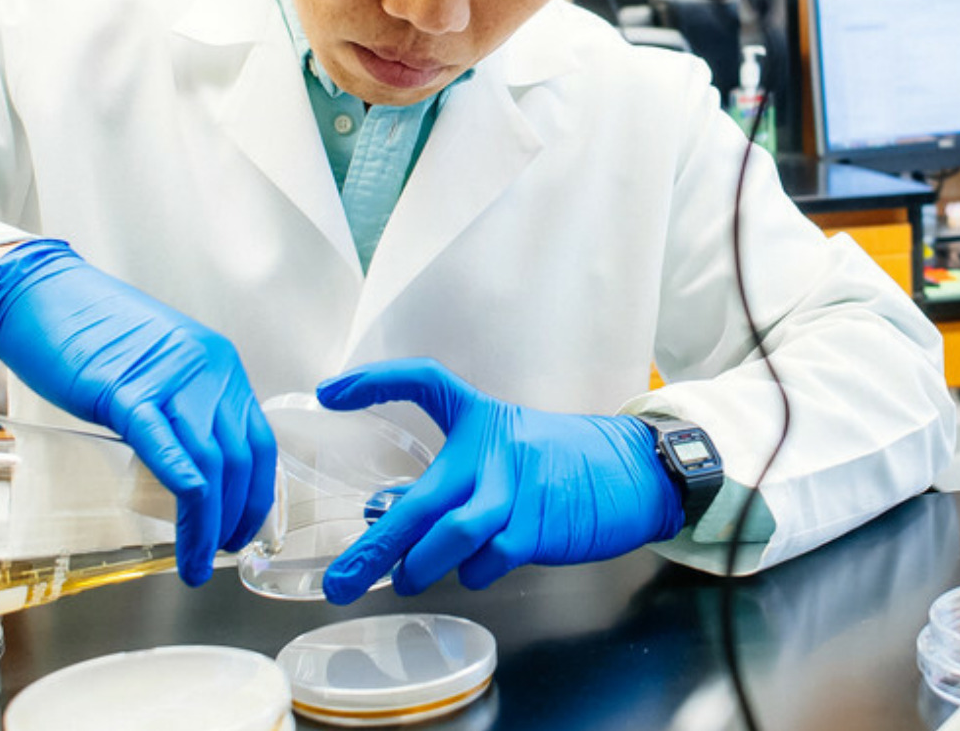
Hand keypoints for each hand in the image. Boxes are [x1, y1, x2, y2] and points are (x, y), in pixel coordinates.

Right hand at [0, 239, 275, 585]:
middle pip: (241, 459)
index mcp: (218, 364)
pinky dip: (183, 496)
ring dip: (209, 524)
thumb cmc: (90, 333)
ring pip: (210, 464)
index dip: (256, 494)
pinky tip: (184, 533)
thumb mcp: (156, 367)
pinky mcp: (124, 390)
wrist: (39, 295)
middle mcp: (206, 369)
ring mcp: (167, 378)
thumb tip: (188, 470)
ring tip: (197, 561)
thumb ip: (179, 408)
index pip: (259, 441)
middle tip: (220, 553)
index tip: (243, 529)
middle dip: (237, 517)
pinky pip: (166, 449)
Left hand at [316, 358, 682, 603]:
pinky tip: (470, 572)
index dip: (376, 381)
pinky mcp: (542, 525)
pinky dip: (475, 572)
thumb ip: (449, 477)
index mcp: (480, 418)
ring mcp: (519, 488)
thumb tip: (383, 515)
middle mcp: (495, 449)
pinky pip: (494, 556)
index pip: (425, 380)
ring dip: (422, 564)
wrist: (630, 470)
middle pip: (423, 497)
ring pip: (456, 532)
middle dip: (376, 545)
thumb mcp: (502, 448)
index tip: (328, 393)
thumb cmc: (557, 461)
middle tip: (341, 580)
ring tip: (402, 579)